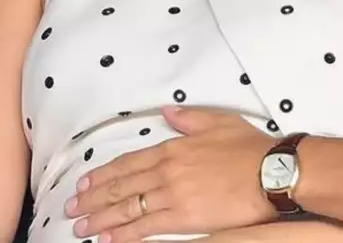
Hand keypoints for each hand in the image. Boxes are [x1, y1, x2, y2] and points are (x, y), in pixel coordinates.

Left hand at [68, 107, 276, 242]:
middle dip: (92, 199)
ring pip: (127, 208)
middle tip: (71, 209)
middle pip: (121, 186)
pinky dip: (124, 234)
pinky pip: (146, 227)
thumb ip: (189, 117)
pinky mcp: (184, 218)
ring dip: (101, 218)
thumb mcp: (219, 121)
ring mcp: (173, 195)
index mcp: (173, 147)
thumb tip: (168, 112)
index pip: (128, 162)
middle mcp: (166, 171)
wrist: (271, 172)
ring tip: (81, 228)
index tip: (84, 183)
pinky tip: (108, 239)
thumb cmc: (250, 147)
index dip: (103, 174)